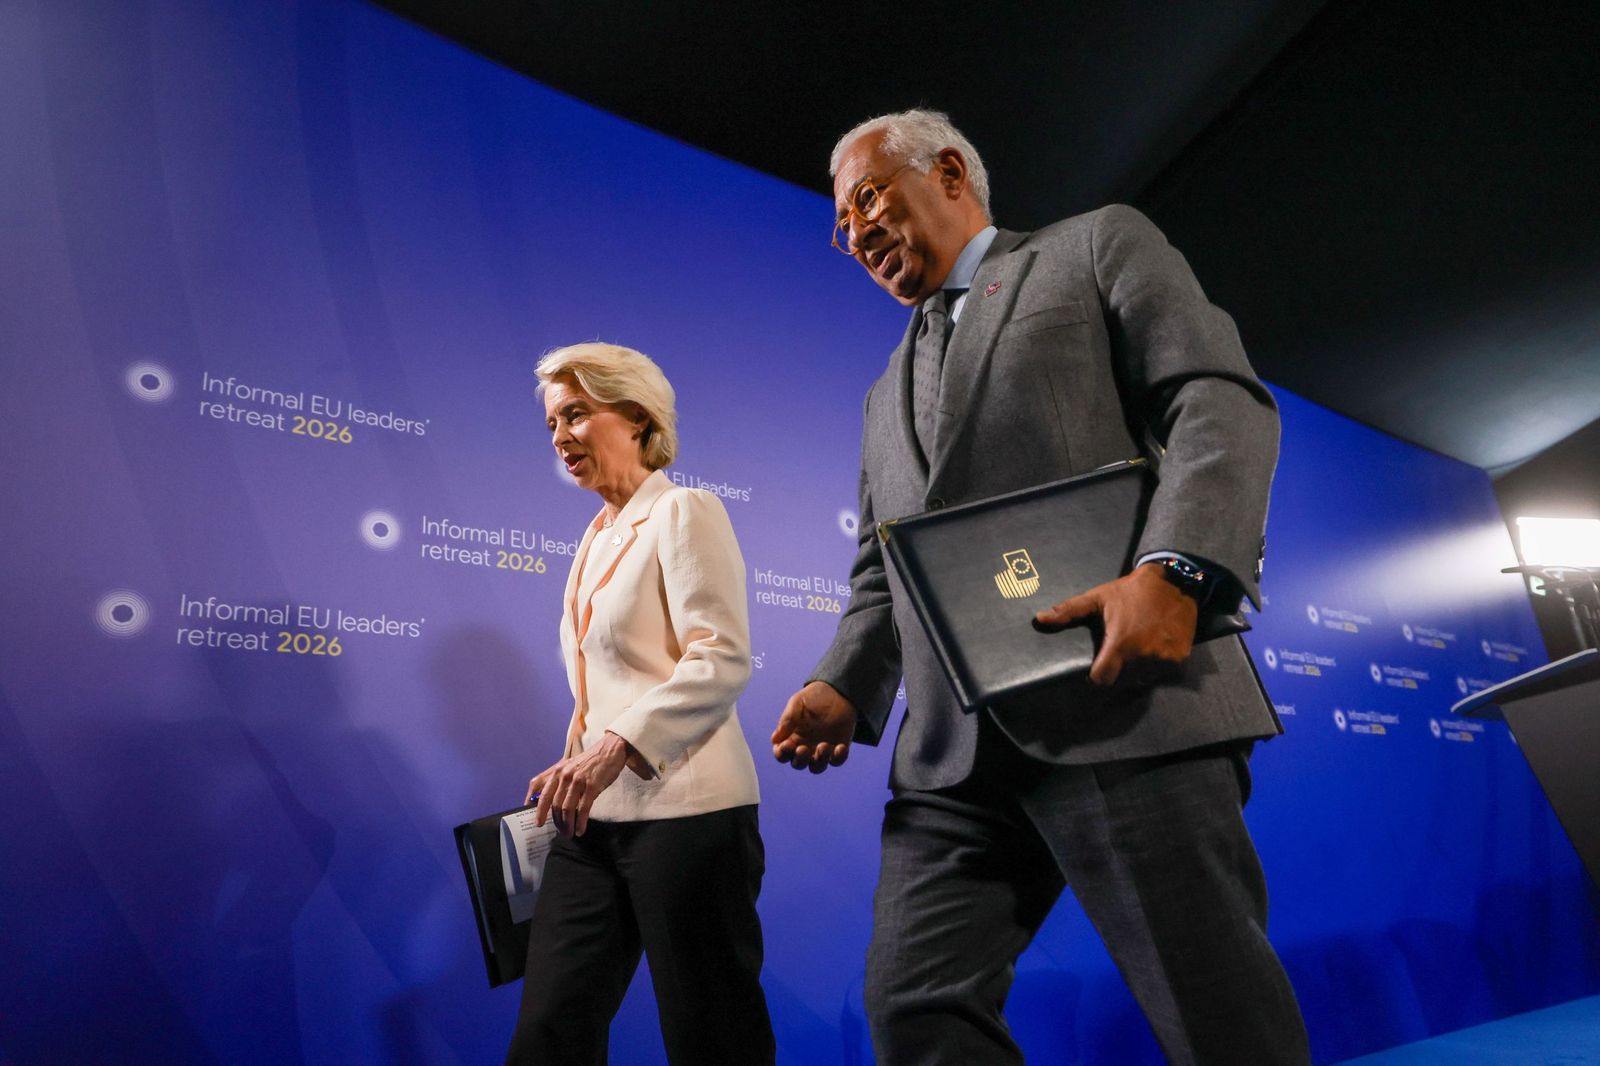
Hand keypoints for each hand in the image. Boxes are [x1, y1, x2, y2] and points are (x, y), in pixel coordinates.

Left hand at [524, 731, 632, 836]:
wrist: (610, 749)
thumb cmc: (590, 760)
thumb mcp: (570, 766)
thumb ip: (558, 779)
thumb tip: (548, 800)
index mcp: (557, 770)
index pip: (539, 789)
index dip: (535, 806)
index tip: (536, 821)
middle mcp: (564, 775)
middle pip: (553, 803)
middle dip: (555, 821)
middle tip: (559, 831)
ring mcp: (578, 781)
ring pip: (566, 808)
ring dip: (567, 824)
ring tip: (569, 833)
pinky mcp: (592, 786)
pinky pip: (583, 809)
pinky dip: (580, 822)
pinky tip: (580, 830)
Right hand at [771, 682, 855, 773]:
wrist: (837, 692)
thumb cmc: (812, 697)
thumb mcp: (797, 703)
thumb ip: (787, 720)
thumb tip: (775, 739)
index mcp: (790, 738)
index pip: (782, 754)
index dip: (782, 753)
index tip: (787, 745)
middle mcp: (804, 747)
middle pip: (798, 764)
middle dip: (800, 759)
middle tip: (803, 748)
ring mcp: (820, 750)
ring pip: (817, 767)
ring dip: (819, 761)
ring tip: (823, 746)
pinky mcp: (837, 749)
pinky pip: (836, 761)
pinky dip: (838, 758)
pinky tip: (840, 747)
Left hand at [1034, 562, 1197, 686]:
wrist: (1175, 582)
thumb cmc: (1131, 591)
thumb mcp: (1099, 598)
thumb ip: (1069, 611)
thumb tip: (1039, 619)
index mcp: (1121, 643)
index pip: (1103, 679)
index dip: (1096, 677)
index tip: (1095, 669)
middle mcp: (1144, 655)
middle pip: (1123, 680)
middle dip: (1117, 671)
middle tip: (1117, 652)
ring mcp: (1164, 658)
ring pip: (1143, 678)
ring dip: (1137, 670)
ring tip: (1134, 649)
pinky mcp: (1180, 658)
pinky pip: (1162, 672)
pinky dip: (1155, 665)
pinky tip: (1152, 648)